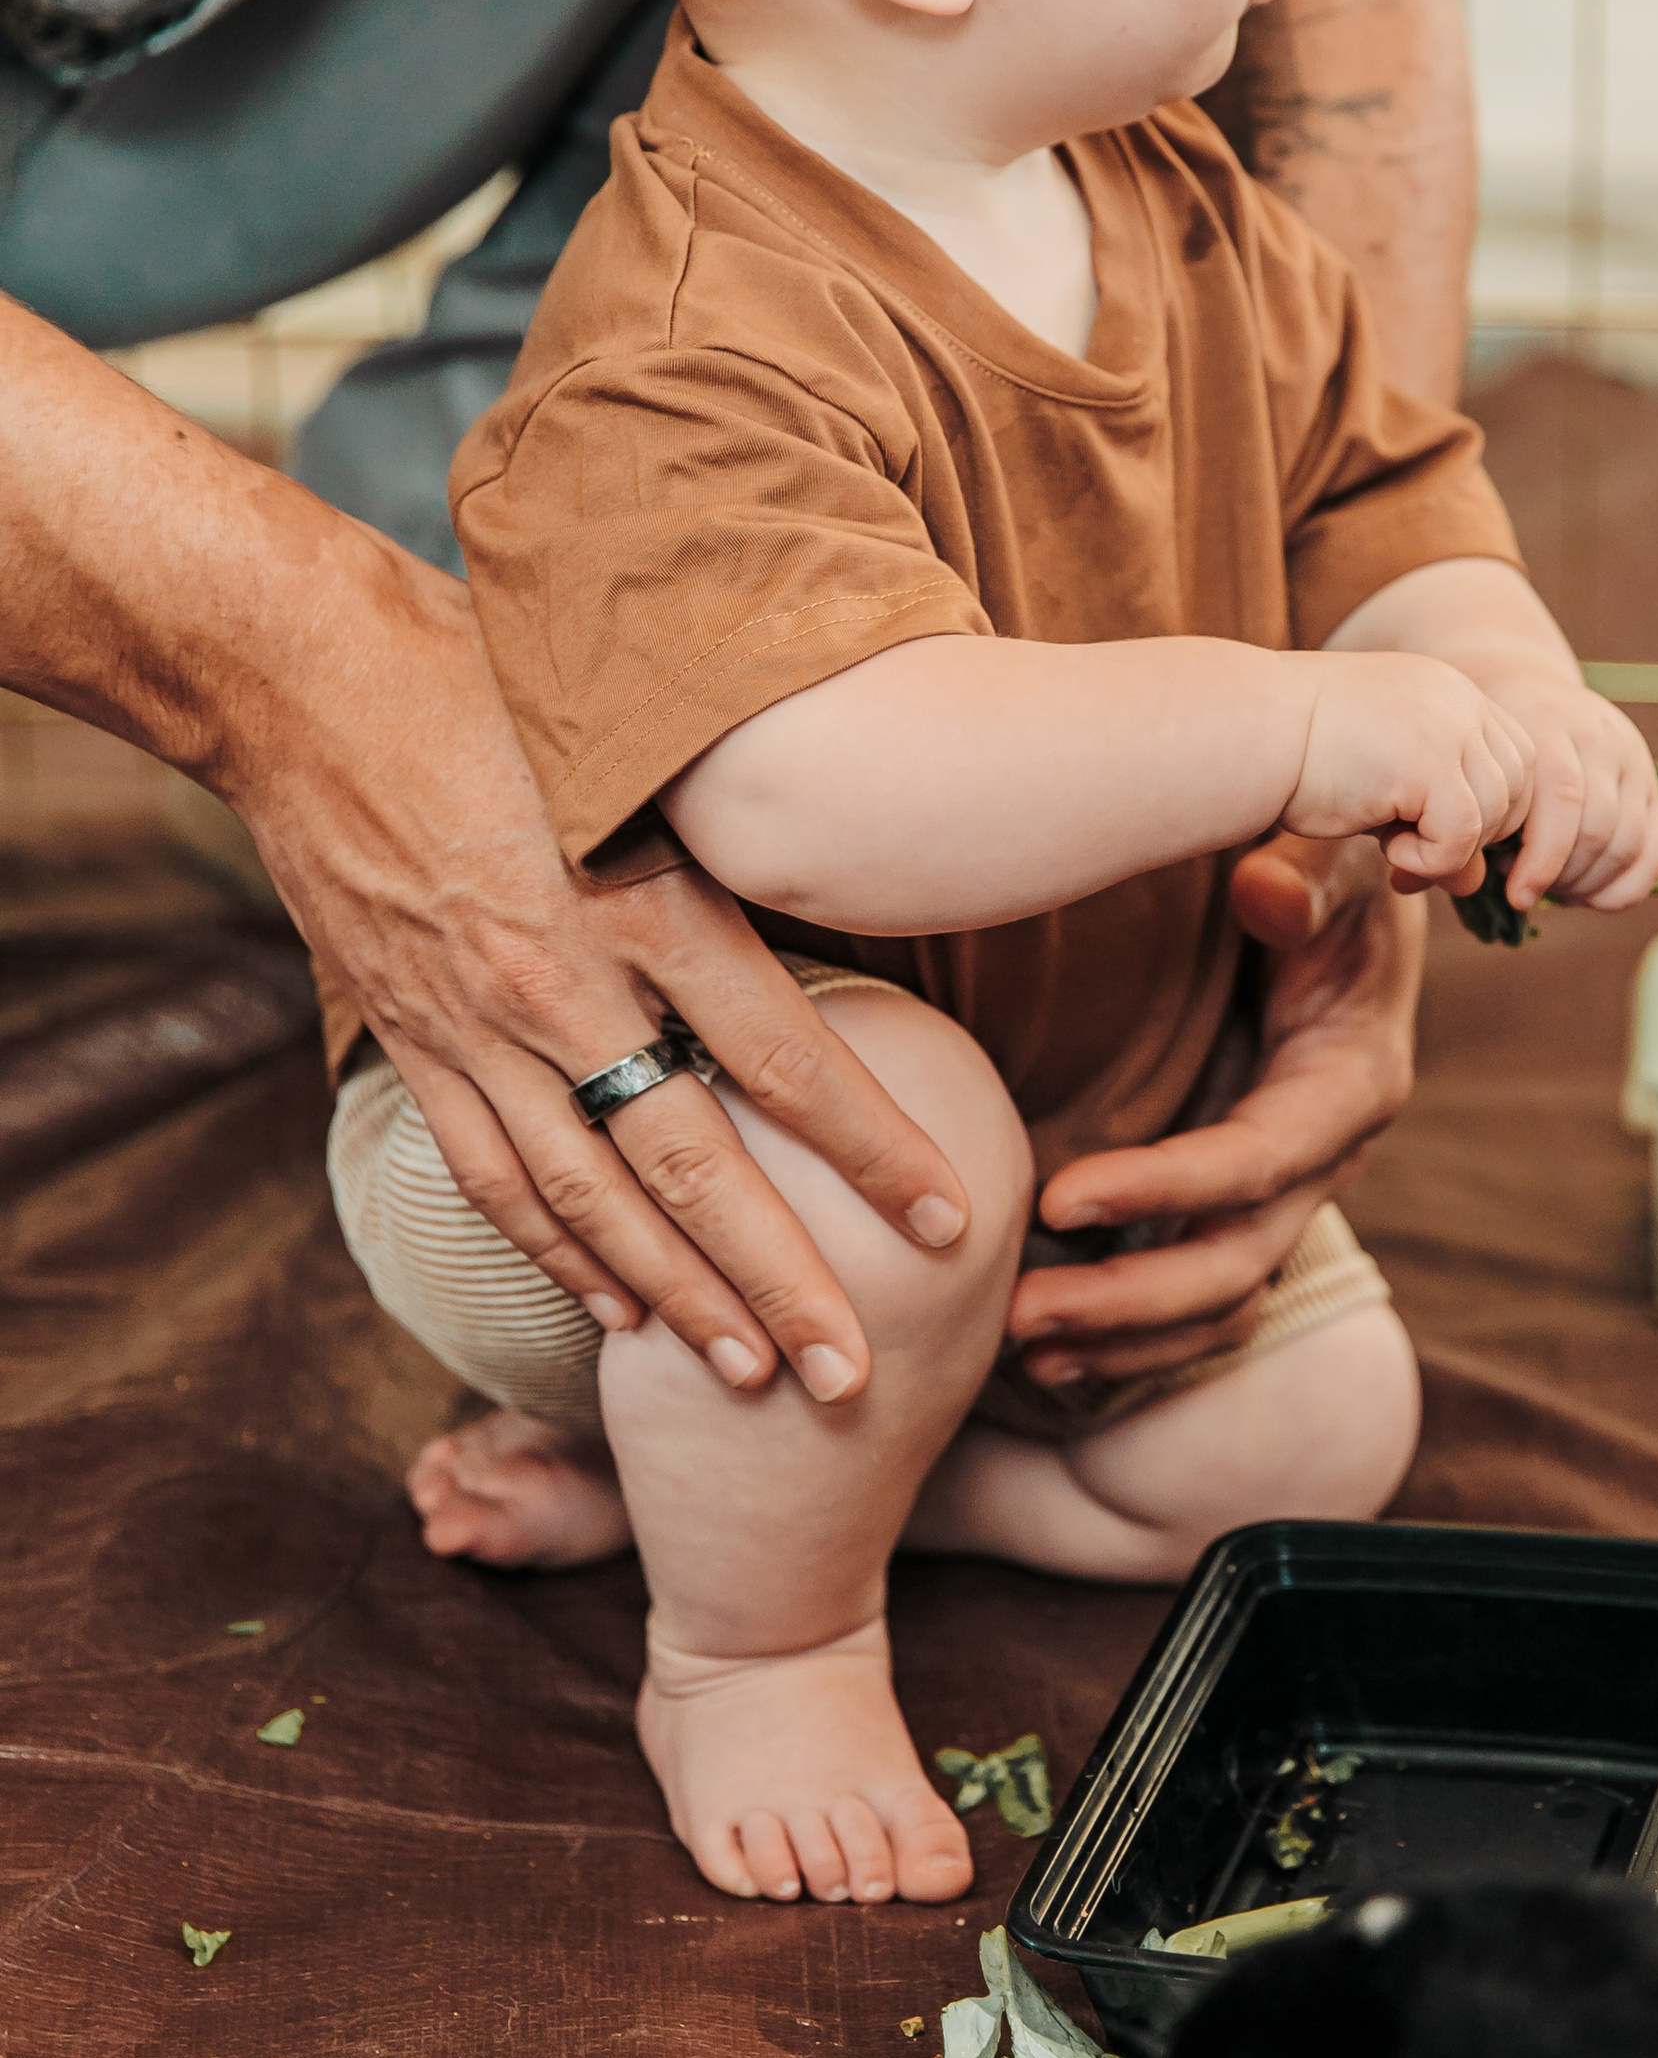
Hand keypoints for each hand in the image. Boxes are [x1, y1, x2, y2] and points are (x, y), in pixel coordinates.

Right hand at [0, 304, 967, 1400]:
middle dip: (779, 1283)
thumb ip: (742, 852)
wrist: (310, 679)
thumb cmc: (505, 685)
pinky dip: (562, 1254)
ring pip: (593, 1200)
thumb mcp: (651, 755)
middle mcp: (564, 983)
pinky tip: (619, 1313)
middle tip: (853, 1377)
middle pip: (693, 1167)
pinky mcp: (413, 1043)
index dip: (871, 1151)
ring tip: (753, 1377)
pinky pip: (498, 1180)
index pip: (786, 1058)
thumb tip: (870, 908)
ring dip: (678, 1299)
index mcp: (646, 899)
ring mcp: (477, 1027)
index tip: (949, 1221)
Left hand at [1006, 844, 1420, 1391]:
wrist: (1345, 892)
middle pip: (1235, 1261)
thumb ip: (1307, 871)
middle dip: (1128, 1298)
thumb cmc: (1332, 861)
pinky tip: (1042, 1350)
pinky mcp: (1244, 1205)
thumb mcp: (1334, 848)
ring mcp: (1286, 1192)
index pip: (1256, 1159)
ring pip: (1219, 1302)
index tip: (1057, 1197)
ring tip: (1020, 1345)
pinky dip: (1130, 1335)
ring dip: (1123, 1337)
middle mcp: (1325, 1155)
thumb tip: (1267, 895)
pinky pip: (1199, 1299)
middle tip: (1017, 1315)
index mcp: (1350, 1081)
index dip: (1163, 1188)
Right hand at [1286, 652, 1530, 893]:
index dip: (1489, 809)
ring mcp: (1448, 725)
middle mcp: (1458, 699)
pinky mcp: (1428, 761)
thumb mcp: (1385, 791)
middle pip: (1519, 787)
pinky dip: (1434, 860)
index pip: (1515, 757)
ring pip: (1497, 813)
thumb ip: (1436, 820)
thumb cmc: (1299, 760)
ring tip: (1391, 849)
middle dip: (1478, 836)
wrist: (1245, 732)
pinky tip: (1387, 853)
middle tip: (1410, 858)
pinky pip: (1465, 835)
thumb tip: (1478, 882)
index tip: (1432, 837)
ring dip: (1451, 849)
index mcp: (1448, 692)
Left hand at [1480, 667, 1657, 916]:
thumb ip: (1464, 813)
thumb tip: (1430, 881)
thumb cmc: (1487, 741)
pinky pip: (1656, 850)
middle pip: (1598, 829)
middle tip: (1530, 890)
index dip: (1542, 861)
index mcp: (1551, 724)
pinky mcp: (1652, 783)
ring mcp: (1634, 758)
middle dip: (1563, 877)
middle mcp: (1601, 737)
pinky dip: (1625, 886)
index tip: (1517, 897)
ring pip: (1629, 843)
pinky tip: (1586, 893)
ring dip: (1590, 884)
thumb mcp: (1471, 760)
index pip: (1563, 800)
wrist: (1526, 687)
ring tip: (1553, 889)